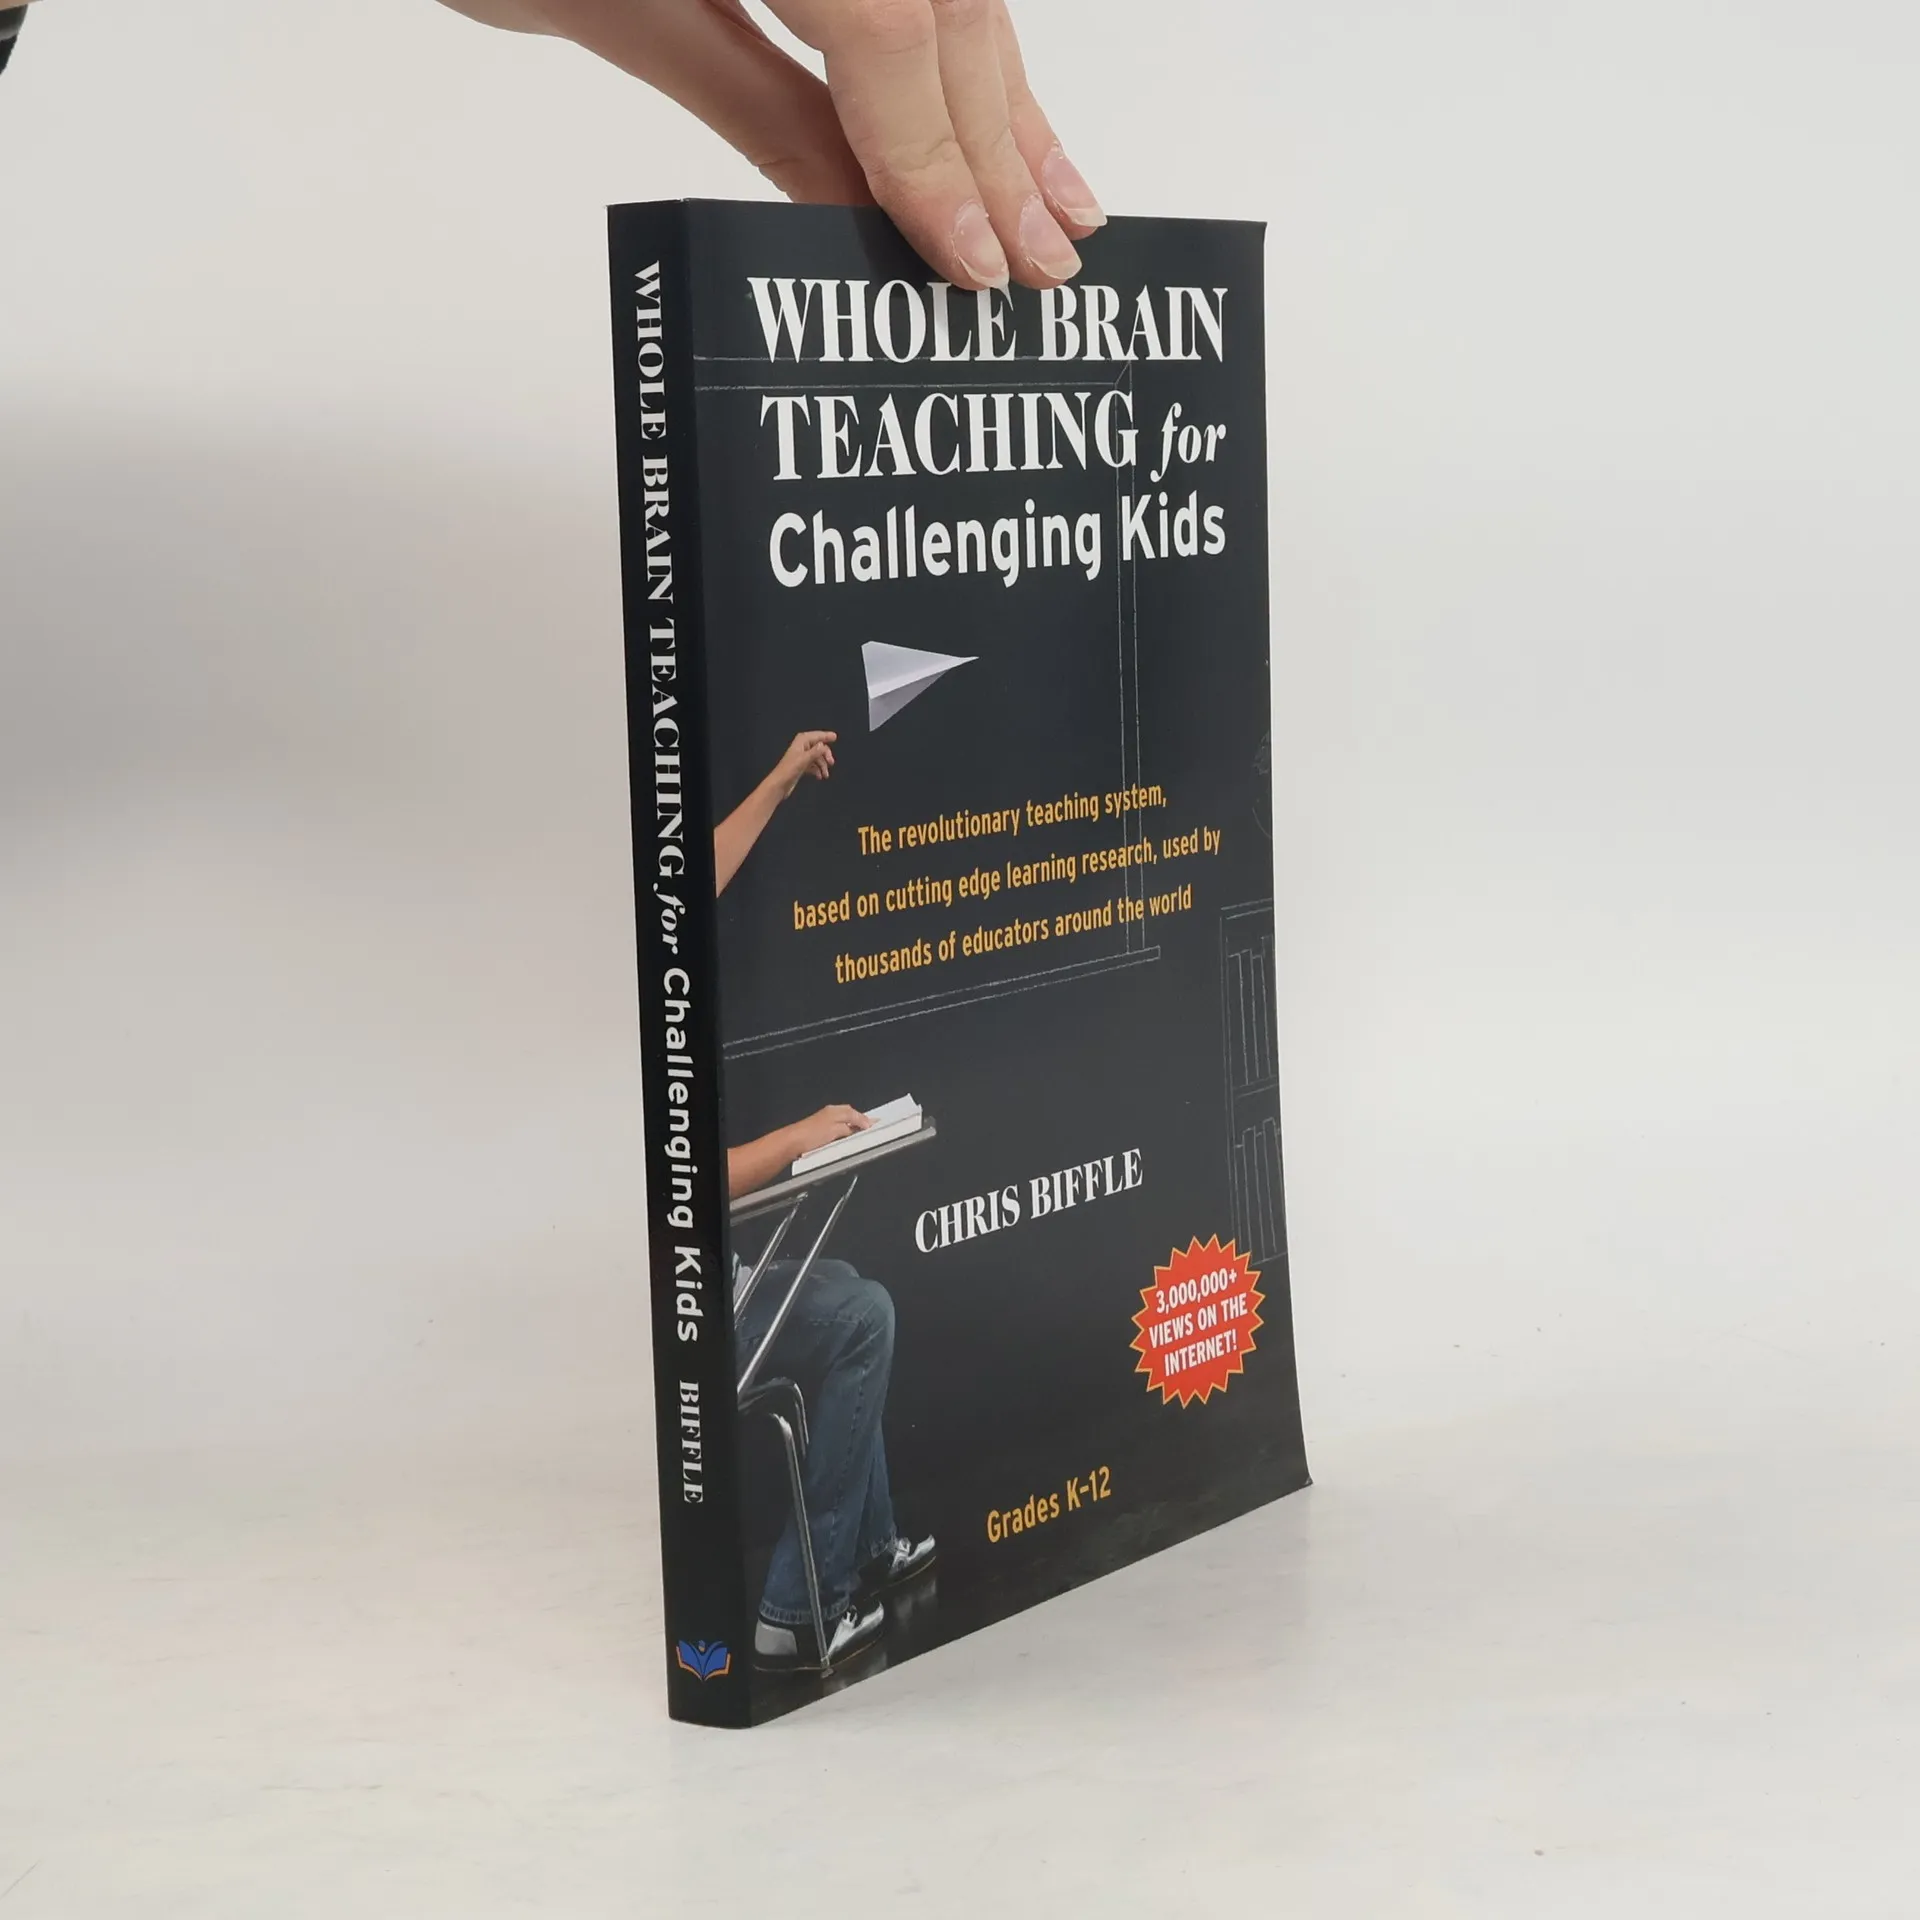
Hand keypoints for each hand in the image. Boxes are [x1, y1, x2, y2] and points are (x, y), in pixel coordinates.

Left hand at [445, 0, 1102, 289]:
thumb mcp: (623, 14)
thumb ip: (762, 109)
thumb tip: (862, 220)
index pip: (889, 29)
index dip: (937, 156)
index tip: (970, 263)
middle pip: (948, 6)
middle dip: (996, 145)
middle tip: (1041, 266)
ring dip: (1009, 102)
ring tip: (1060, 209)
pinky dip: (967, 48)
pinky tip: (1008, 111)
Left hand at [770, 729, 836, 799]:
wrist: (779, 785)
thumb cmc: (789, 770)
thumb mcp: (804, 760)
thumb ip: (815, 752)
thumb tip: (823, 745)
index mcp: (801, 742)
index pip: (816, 736)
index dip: (825, 736)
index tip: (835, 737)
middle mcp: (801, 748)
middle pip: (818, 747)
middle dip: (826, 754)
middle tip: (831, 763)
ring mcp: (801, 758)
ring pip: (816, 758)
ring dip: (822, 765)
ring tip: (826, 775)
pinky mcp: (801, 767)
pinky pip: (813, 765)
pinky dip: (817, 770)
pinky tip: (819, 777)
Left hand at [788, 1103, 871, 1156]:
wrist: (792, 1142)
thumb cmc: (810, 1134)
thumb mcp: (836, 1130)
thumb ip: (850, 1127)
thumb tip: (860, 1126)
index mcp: (835, 1110)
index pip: (855, 1113)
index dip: (865, 1119)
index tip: (873, 1125)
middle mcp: (830, 1114)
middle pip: (850, 1116)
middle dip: (859, 1123)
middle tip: (867, 1131)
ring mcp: (824, 1122)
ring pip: (843, 1124)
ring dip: (850, 1129)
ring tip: (857, 1136)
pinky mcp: (820, 1131)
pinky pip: (836, 1130)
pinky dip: (842, 1134)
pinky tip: (842, 1141)